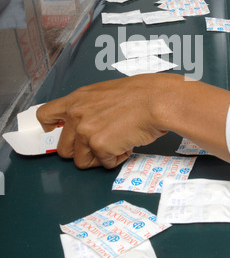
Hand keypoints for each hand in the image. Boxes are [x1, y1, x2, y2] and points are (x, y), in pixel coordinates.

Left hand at [36, 74, 167, 169]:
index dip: (49, 128)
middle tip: (102, 143)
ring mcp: (86, 131)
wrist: (156, 100)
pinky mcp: (100, 146)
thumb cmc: (140, 94)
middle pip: (63, 149)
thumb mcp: (105, 93)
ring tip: (117, 142)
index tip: (56, 132)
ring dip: (100, 157)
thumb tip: (85, 122)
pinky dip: (117, 158)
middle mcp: (76, 114)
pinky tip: (127, 143)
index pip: (45, 115)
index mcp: (77, 99)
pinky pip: (104, 164)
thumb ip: (89, 107)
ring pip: (82, 161)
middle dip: (82, 151)